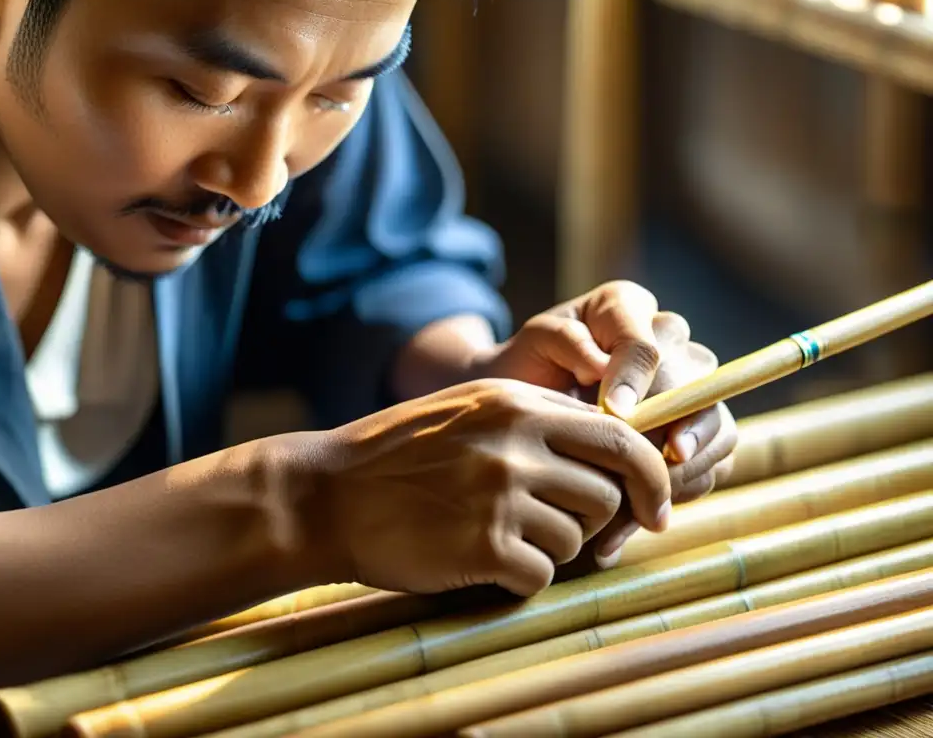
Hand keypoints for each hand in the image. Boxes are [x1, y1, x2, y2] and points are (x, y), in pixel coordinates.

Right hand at [298, 379, 670, 596]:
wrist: (327, 494)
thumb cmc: (401, 454)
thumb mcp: (470, 409)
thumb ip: (538, 418)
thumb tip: (614, 445)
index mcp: (519, 403)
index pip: (622, 437)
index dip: (651, 477)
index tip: (655, 507)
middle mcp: (516, 443)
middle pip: (607, 493)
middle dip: (594, 519)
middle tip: (559, 528)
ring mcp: (498, 494)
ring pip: (576, 539)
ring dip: (550, 549)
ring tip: (503, 538)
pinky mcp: (480, 545)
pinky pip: (539, 576)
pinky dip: (520, 578)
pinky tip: (484, 562)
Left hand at [469, 281, 737, 563]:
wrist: (519, 408)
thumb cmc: (525, 369)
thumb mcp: (533, 345)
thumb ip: (565, 342)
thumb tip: (600, 364)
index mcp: (629, 310)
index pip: (650, 342)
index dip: (638, 379)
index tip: (614, 415)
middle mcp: (672, 344)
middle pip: (699, 389)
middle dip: (669, 436)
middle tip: (635, 472)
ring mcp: (691, 392)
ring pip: (717, 432)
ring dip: (677, 477)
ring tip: (629, 513)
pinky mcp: (696, 437)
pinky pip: (708, 470)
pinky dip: (671, 503)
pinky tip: (622, 531)